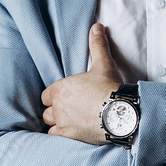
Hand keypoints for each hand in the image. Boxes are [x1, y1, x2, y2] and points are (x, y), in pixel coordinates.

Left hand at [41, 23, 122, 143]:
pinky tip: (67, 135)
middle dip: (53, 111)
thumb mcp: (103, 63)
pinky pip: (56, 137)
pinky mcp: (70, 137)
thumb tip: (97, 27)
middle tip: (65, 111)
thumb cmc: (109, 87)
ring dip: (55, 124)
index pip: (46, 94)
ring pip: (49, 125)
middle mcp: (58, 106)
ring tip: (66, 124)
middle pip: (46, 110)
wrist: (119, 113)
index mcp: (61, 88)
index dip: (53, 96)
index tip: (62, 98)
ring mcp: (63, 123)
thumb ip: (97, 45)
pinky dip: (60, 136)